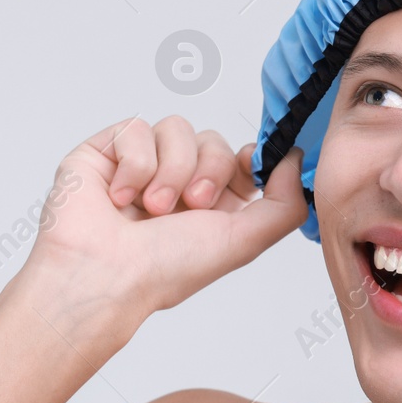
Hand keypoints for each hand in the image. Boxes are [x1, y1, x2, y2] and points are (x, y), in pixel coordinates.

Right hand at [23, 115, 307, 324]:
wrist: (105, 275)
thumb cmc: (166, 269)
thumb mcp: (245, 241)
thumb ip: (286, 204)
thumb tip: (296, 159)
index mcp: (210, 205)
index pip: (239, 158)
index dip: (247, 160)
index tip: (248, 172)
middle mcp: (176, 183)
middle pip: (212, 139)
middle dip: (208, 170)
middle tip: (192, 205)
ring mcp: (139, 165)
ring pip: (176, 127)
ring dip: (171, 170)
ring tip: (152, 208)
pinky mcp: (105, 152)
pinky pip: (136, 128)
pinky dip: (135, 164)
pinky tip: (120, 198)